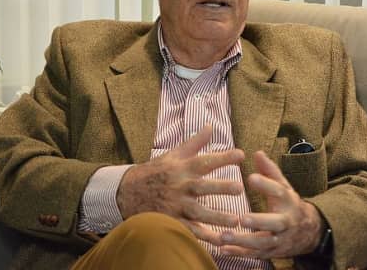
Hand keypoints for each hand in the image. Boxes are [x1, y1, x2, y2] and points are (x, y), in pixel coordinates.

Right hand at [116, 124, 244, 238]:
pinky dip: (204, 237)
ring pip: (198, 212)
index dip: (223, 157)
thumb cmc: (155, 172)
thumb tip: (210, 126)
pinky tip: (221, 241)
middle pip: (202, 187)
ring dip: (216, 217)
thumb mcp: (173, 155)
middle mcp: (180, 186)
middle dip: (220, 188)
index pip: (204, 161)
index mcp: (182, 168)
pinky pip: (189, 231)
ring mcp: (175, 206)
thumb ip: (195, 142)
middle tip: (240, 188)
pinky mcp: (171, 222)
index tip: (241, 155)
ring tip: (236, 220)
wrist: (126, 193)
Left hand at [218, 150, 323, 258]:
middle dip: (258, 221)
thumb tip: (257, 152)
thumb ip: (269, 170)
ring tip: (223, 236)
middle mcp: (285, 221)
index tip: (250, 177)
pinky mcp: (271, 252)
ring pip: (262, 243)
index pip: (278, 191)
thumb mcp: (283, 185)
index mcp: (287, 200)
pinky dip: (239, 253)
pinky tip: (223, 250)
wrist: (309, 231)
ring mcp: (279, 239)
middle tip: (242, 219)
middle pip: (274, 223)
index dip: (266, 184)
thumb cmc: (288, 203)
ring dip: (243, 241)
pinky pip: (255, 255)